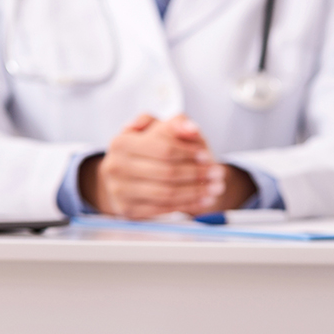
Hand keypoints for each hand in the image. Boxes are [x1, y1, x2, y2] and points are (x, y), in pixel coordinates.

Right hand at [80, 114, 254, 217]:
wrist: (130, 174)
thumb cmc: (150, 149)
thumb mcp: (161, 129)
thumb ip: (176, 124)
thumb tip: (191, 127)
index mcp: (121, 142)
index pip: (163, 148)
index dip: (188, 153)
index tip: (207, 156)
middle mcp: (116, 166)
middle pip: (166, 172)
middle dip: (197, 173)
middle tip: (218, 174)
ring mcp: (119, 190)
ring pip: (167, 193)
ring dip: (196, 192)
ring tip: (216, 188)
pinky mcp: (128, 210)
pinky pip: (163, 209)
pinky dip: (188, 205)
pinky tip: (204, 200)